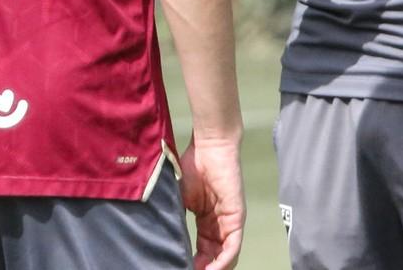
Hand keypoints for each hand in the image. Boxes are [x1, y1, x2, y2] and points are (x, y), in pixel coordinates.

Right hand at [179, 134, 244, 269]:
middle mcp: (219, 226)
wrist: (208, 146)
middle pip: (214, 258)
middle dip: (203, 269)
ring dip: (214, 269)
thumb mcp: (178, 198)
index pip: (202, 252)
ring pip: (226, 257)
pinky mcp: (237, 217)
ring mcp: (229, 222)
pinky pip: (232, 246)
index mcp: (206, 223)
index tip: (178, 268)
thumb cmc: (192, 166)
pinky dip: (223, 261)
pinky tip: (212, 269)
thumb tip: (165, 241)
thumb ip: (176, 219)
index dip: (193, 264)